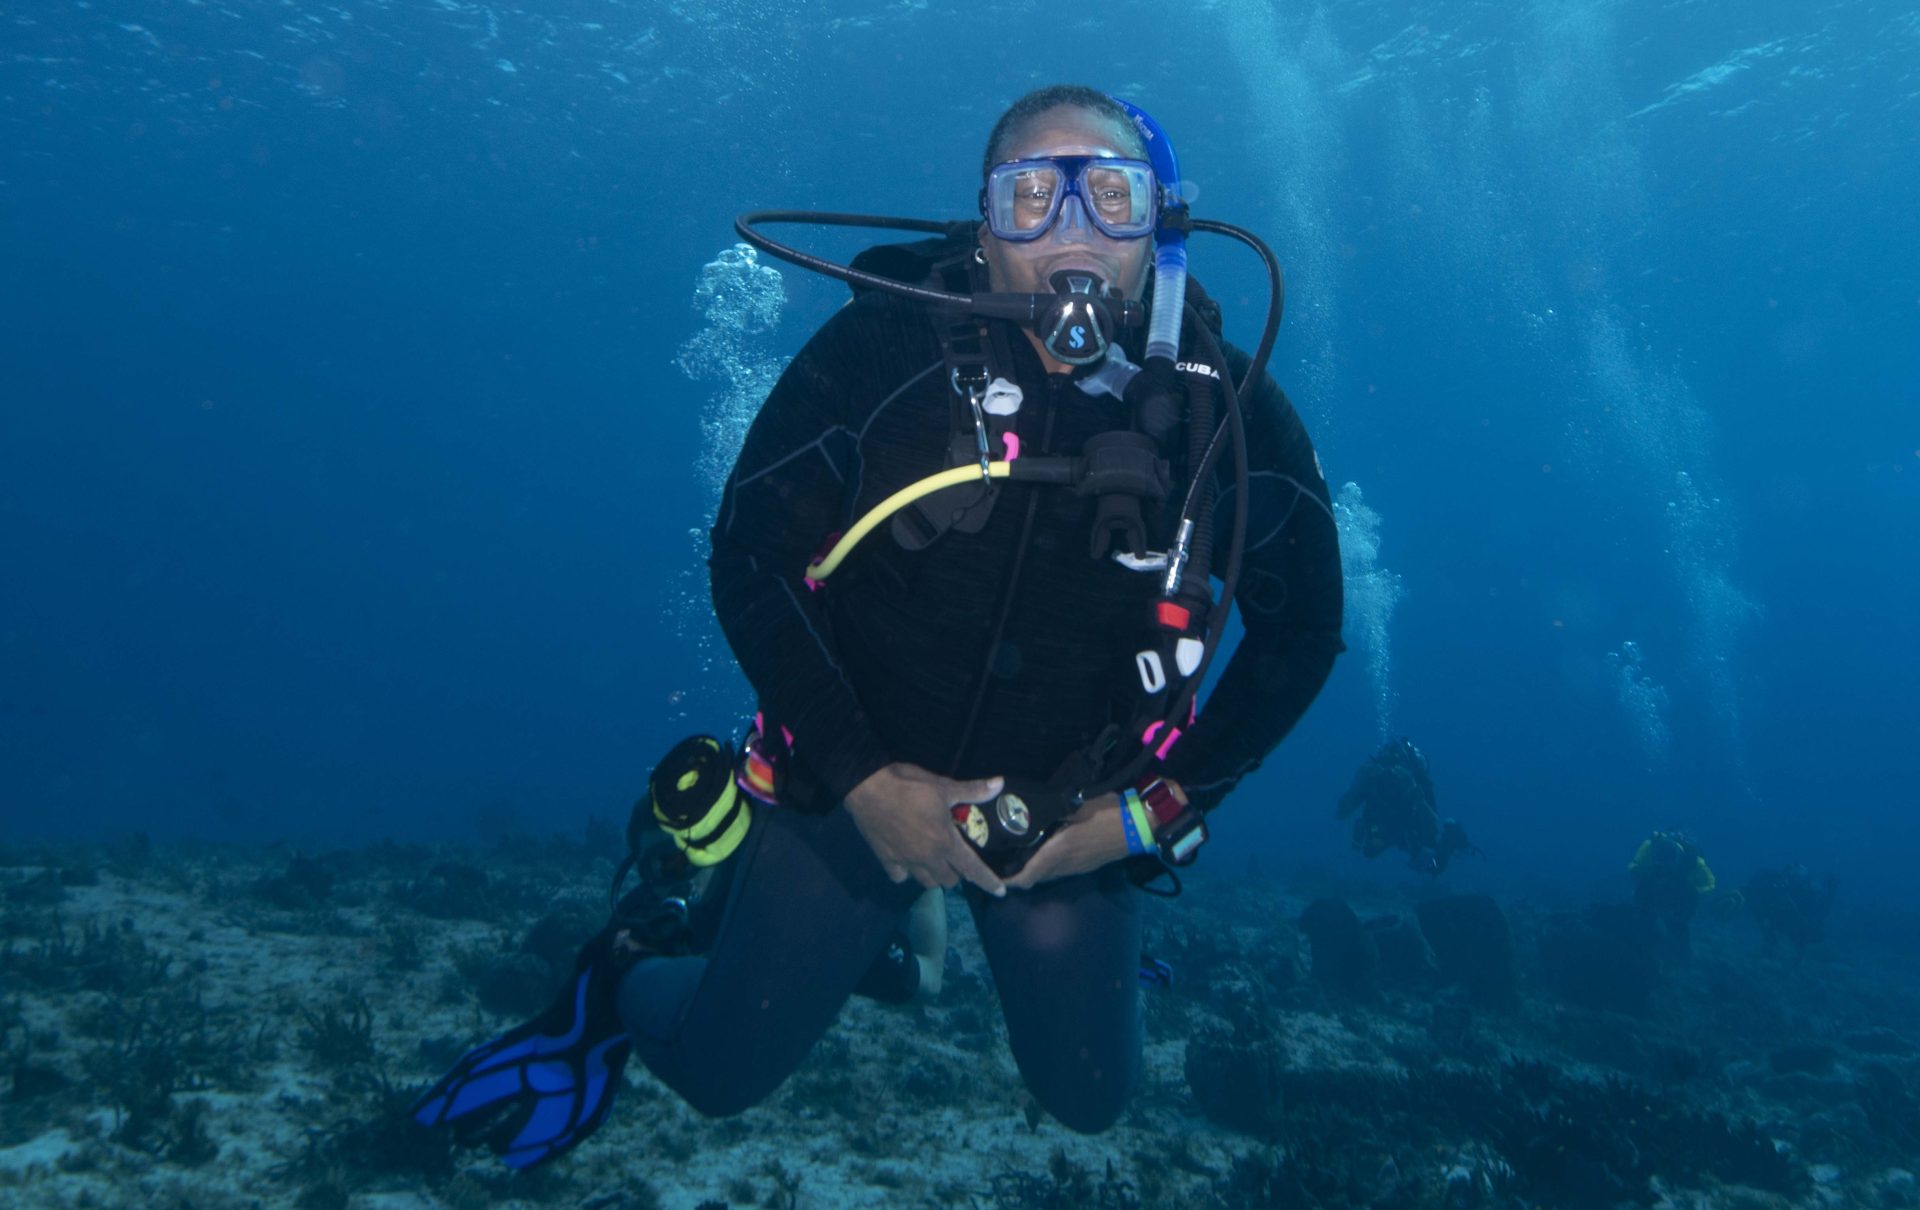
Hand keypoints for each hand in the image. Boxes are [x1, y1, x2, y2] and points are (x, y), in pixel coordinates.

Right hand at [844, 763, 1006, 896]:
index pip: (972, 869)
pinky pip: (901, 877)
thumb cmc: (909, 786)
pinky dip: (908, 873)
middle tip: (958, 860)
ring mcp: (906, 862)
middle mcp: (927, 858)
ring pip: (926, 883)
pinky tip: (909, 862)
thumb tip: (1000, 784)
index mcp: (945, 842)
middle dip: (958, 874)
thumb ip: (972, 790)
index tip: (1000, 892)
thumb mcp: (943, 786)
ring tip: (936, 863)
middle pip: (949, 881)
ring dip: (935, 876)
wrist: (868, 789)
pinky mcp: (886, 860)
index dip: (988, 881)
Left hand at [1003, 778, 1190, 890]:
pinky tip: (1043, 851)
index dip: (1008, 881)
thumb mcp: (1075, 806)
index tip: (992, 875)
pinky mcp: (1086, 866)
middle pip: (1034, 879)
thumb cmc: (1106, 812)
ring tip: (1017, 856)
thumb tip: (1030, 810)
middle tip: (1001, 861)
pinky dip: (1046, 866)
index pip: (1026, 876)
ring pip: (1047, 876)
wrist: (1139, 826)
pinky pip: (1059, 871)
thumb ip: (1052, 811)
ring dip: (1032, 871)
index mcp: (1058, 852)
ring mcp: (1077, 868)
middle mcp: (1064, 866)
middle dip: (1016, 875)